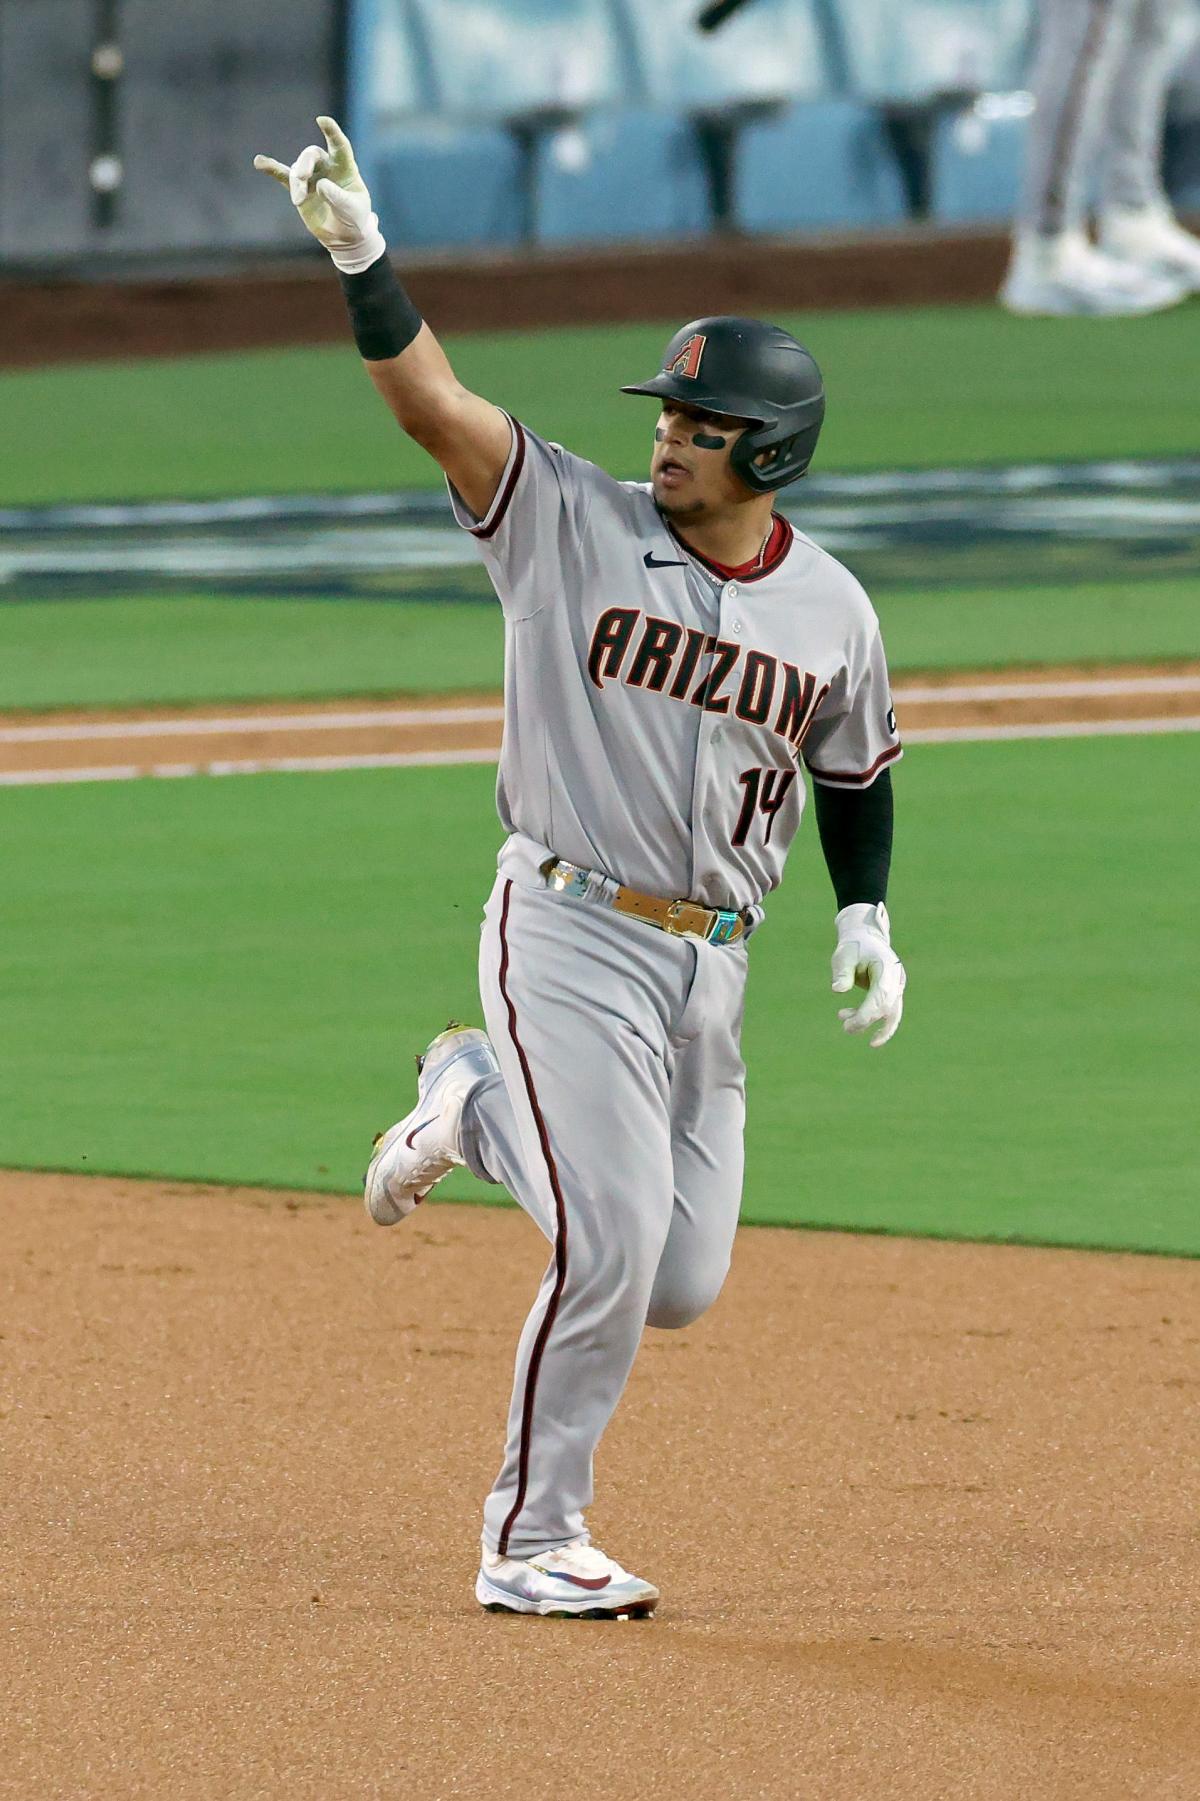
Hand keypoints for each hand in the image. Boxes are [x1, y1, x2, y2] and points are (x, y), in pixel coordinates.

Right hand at [254, 116, 384, 273]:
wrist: (344, 236)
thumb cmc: (354, 219)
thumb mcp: (353, 210)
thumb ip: (338, 197)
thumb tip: (320, 185)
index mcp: (345, 168)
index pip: (339, 146)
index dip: (332, 132)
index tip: (323, 120)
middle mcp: (327, 167)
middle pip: (311, 155)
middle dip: (304, 165)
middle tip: (301, 179)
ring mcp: (312, 177)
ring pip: (298, 170)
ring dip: (296, 183)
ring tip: (298, 200)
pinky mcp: (300, 189)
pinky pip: (283, 176)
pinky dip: (272, 169)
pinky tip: (259, 162)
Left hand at [830, 902, 905, 1048]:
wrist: (865, 938)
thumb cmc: (854, 947)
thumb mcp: (844, 955)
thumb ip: (843, 972)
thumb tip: (838, 989)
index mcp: (887, 966)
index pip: (881, 995)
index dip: (867, 1013)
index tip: (850, 1025)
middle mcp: (896, 979)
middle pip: (886, 1007)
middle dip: (865, 1020)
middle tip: (845, 1027)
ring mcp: (897, 987)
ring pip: (892, 1014)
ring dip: (873, 1025)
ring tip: (847, 1028)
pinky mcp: (893, 993)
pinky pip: (891, 1014)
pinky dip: (881, 1026)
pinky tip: (865, 1032)